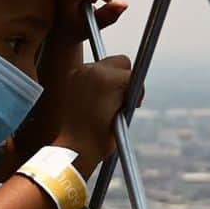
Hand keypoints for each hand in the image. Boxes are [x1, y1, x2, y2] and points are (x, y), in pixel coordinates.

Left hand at [54, 54, 130, 174]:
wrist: (75, 146)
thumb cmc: (102, 136)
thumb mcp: (124, 113)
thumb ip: (128, 93)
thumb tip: (130, 86)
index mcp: (108, 79)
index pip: (132, 74)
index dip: (137, 91)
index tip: (134, 104)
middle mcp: (92, 70)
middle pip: (120, 62)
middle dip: (124, 77)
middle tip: (122, 99)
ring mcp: (80, 71)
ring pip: (106, 64)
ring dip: (110, 77)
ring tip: (107, 100)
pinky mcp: (71, 76)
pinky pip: (92, 71)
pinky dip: (96, 80)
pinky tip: (95, 98)